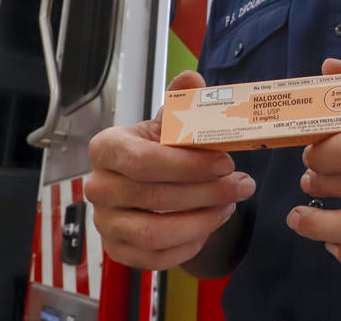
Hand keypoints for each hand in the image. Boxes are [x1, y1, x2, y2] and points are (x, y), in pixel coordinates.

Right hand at [85, 71, 255, 270]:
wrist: (144, 181)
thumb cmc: (158, 148)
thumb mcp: (170, 121)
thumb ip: (183, 101)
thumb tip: (193, 80)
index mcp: (107, 147)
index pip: (142, 161)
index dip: (187, 165)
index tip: (225, 162)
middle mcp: (98, 187)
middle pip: (155, 197)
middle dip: (207, 192)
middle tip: (242, 184)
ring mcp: (105, 222)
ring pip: (154, 233)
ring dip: (201, 221)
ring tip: (229, 205)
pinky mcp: (117, 250)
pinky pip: (154, 258)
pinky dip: (187, 246)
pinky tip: (208, 226)